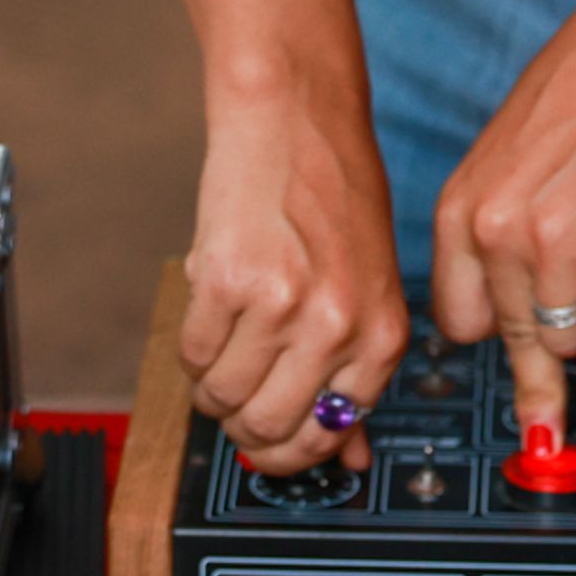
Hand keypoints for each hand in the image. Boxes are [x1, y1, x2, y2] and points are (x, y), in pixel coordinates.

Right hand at [182, 76, 408, 475]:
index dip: (290, 450)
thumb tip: (350, 455)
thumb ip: (357, 376)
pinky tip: (210, 316)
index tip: (270, 442)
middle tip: (235, 402)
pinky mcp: (226, 282)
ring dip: (211, 388)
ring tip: (222, 350)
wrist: (294, 120)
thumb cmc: (333, 199)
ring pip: (223, 399)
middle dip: (242, 427)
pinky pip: (193, 354)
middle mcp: (337, 328)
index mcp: (381, 337)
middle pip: (267, 429)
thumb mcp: (369, 293)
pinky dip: (193, 350)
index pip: (328, 437)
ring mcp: (281, 307)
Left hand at [433, 0, 575, 441]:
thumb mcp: (504, 175)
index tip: (525, 321)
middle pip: (519, 338)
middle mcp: (494, 229)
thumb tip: (505, 341)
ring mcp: (549, 240)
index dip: (500, 326)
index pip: (461, 324)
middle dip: (554, 323)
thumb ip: (492, 249)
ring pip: (568, 340)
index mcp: (459, 212)